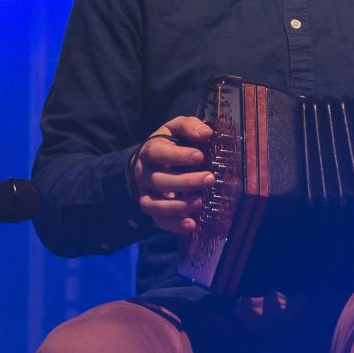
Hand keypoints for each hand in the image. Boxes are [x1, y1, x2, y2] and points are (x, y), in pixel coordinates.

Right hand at [131, 116, 214, 235]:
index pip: (158, 153)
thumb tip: (207, 133)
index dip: (178, 156)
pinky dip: (174, 225)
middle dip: (186, 182)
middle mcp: (143, 173)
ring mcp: (145, 193)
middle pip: (158, 181)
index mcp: (149, 150)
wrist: (148, 162)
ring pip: (155, 204)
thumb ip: (189, 127)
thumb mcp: (176, 129)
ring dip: (179, 205)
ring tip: (201, 202)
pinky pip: (158, 221)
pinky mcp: (152, 209)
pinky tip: (192, 225)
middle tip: (210, 178)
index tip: (200, 156)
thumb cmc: (169, 144)